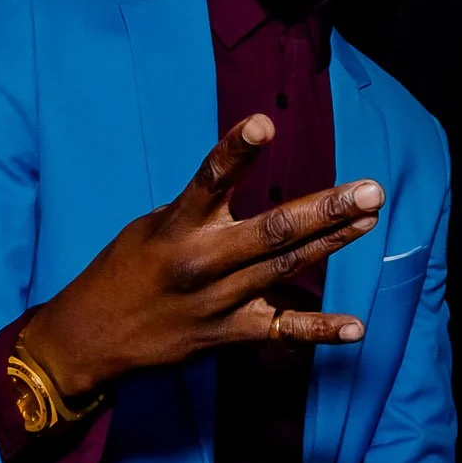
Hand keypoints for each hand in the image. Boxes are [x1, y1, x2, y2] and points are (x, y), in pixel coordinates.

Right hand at [24, 115, 378, 397]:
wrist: (89, 339)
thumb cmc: (125, 269)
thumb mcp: (152, 225)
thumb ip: (203, 207)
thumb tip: (250, 182)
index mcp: (177, 225)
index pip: (209, 179)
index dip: (236, 150)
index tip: (263, 124)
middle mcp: (201, 262)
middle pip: (273, 232)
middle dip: (325, 209)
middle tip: (371, 190)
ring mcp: (219, 302)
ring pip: (287, 268)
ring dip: (333, 242)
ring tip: (369, 218)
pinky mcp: (228, 336)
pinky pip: (282, 331)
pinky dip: (321, 330)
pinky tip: (357, 327)